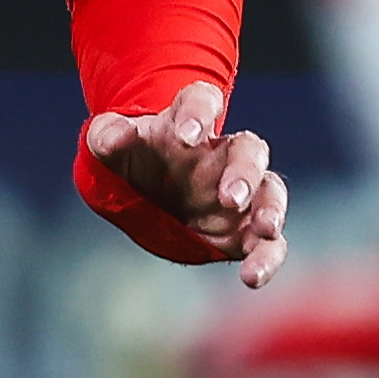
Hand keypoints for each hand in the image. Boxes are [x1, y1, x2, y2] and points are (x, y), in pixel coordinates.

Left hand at [85, 82, 290, 284]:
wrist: (144, 193)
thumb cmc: (132, 160)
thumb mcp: (109, 146)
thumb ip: (107, 136)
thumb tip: (116, 136)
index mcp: (189, 123)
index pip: (202, 101)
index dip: (199, 113)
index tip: (187, 136)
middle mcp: (222, 154)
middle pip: (249, 149)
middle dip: (245, 172)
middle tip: (231, 197)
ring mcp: (240, 191)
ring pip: (270, 191)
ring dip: (271, 209)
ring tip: (265, 229)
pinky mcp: (243, 228)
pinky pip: (267, 241)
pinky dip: (267, 257)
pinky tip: (253, 276)